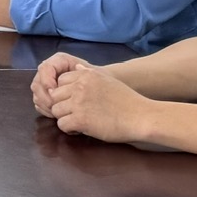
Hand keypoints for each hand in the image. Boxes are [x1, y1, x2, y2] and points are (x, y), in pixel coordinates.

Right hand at [30, 52, 94, 117]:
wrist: (103, 87)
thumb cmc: (99, 79)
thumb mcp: (93, 74)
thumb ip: (78, 75)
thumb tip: (59, 86)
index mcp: (59, 61)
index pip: (45, 68)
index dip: (46, 80)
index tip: (54, 92)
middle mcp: (49, 71)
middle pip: (37, 82)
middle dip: (45, 96)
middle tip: (55, 106)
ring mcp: (46, 84)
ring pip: (36, 94)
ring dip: (45, 105)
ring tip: (57, 112)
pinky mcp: (46, 95)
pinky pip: (39, 103)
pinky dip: (45, 110)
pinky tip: (56, 115)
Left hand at [37, 61, 154, 143]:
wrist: (141, 117)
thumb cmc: (127, 101)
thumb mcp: (107, 80)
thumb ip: (88, 74)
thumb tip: (76, 67)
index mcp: (86, 75)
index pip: (61, 81)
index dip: (65, 93)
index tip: (75, 102)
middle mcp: (80, 86)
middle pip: (55, 96)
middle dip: (63, 106)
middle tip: (75, 114)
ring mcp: (79, 102)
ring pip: (56, 111)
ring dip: (65, 118)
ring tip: (79, 122)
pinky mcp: (80, 119)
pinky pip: (62, 125)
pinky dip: (70, 129)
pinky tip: (81, 129)